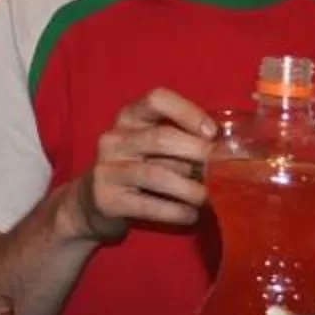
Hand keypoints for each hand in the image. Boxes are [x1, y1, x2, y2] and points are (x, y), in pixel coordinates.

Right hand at [53, 87, 220, 244]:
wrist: (90, 204)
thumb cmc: (135, 170)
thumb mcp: (150, 147)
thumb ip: (180, 142)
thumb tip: (224, 151)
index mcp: (129, 118)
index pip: (156, 99)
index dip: (187, 112)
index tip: (212, 133)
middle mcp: (114, 139)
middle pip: (161, 138)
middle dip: (197, 153)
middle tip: (221, 169)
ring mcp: (107, 169)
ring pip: (157, 175)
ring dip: (190, 188)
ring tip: (207, 198)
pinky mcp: (107, 200)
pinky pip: (148, 205)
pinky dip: (175, 212)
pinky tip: (190, 215)